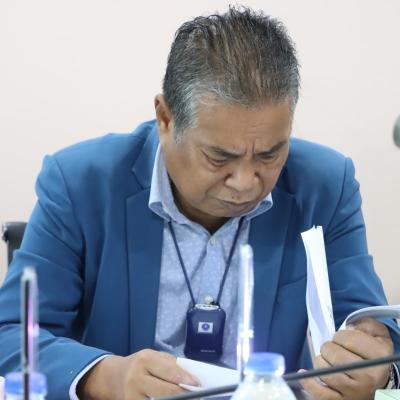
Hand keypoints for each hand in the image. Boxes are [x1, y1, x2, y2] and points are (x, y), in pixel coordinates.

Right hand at [77, 349, 199, 399]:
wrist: (113, 376)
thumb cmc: (140, 365)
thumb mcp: (153, 357)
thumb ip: (170, 364)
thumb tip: (191, 376)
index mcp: (145, 359)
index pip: (169, 371)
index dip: (185, 379)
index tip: (198, 384)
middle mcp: (137, 377)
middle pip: (166, 391)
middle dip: (185, 395)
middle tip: (200, 397)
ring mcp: (132, 395)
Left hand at [300, 318, 393, 399]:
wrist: (378, 383)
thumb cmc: (373, 355)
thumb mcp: (377, 334)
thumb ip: (364, 324)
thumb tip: (347, 327)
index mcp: (379, 357)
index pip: (348, 339)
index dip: (341, 335)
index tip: (343, 338)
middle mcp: (368, 377)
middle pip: (334, 355)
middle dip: (329, 347)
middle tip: (334, 348)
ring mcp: (354, 391)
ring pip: (324, 371)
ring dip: (321, 361)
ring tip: (328, 360)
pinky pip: (320, 394)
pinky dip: (309, 383)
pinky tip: (304, 373)